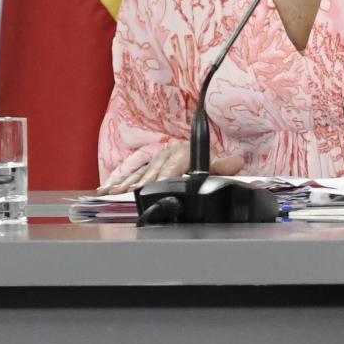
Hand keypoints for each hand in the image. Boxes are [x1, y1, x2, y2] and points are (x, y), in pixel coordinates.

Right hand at [101, 140, 248, 190]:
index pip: (169, 169)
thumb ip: (222, 166)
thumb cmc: (203, 159)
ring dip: (124, 185)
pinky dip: (118, 183)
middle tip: (125, 197)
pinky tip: (106, 190)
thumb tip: (236, 162)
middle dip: (137, 186)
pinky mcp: (145, 167)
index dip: (160, 179)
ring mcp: (153, 162)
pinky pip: (130, 175)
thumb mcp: (214, 162)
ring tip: (111, 194)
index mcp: (180, 154)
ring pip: (137, 175)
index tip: (152, 187)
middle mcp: (164, 156)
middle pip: (149, 175)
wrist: (194, 147)